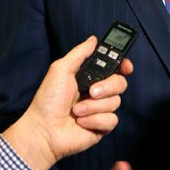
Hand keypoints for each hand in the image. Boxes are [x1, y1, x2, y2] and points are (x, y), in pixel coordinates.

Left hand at [3, 37, 132, 169]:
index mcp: (90, 77)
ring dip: (93, 106)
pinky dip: (95, 120)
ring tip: (76, 110)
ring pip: (116, 102)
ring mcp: (101, 109)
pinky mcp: (103, 126)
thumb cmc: (48, 100)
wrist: (44, 130)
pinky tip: (81, 122)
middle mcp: (98, 92)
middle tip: (91, 91)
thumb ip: (79, 53)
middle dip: (107, 87)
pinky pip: (112, 119)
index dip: (124, 65)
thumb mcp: (61, 70)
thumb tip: (93, 39)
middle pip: (120, 83)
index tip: (125, 66)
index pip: (115, 68)